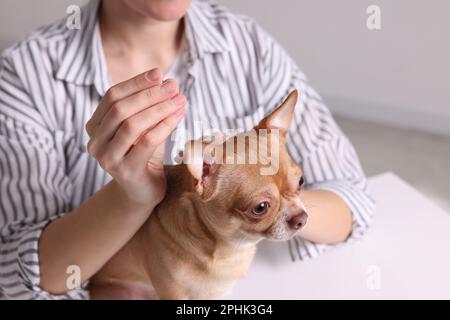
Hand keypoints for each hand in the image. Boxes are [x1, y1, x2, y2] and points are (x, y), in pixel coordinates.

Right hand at [85, 68, 185, 208]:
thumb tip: (168, 82)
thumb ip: (148, 106)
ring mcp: (108, 158)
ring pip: (132, 125)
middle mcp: (96, 142)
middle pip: (120, 109)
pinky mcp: (126, 171)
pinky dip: (164, 125)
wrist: (142, 190)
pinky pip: (147, 142)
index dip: (136, 83)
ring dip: (159, 108)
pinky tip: (179, 115)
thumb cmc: (144, 153)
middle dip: (149, 94)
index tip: (159, 73)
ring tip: (180, 99)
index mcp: (95, 126)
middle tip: (173, 86)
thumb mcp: (143, 127)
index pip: (112, 96)